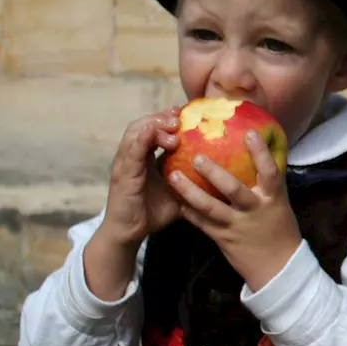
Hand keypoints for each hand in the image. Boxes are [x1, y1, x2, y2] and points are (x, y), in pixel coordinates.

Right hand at [85, 109, 183, 300]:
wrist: (130, 232)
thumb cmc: (153, 212)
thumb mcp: (179, 191)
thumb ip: (193, 180)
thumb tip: (224, 174)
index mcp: (144, 156)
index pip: (154, 129)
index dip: (168, 118)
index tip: (188, 114)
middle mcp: (133, 155)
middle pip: (145, 124)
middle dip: (162, 116)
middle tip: (181, 116)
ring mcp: (126, 162)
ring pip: (136, 131)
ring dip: (155, 124)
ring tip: (173, 124)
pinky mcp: (122, 173)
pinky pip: (131, 151)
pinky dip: (142, 139)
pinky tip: (153, 134)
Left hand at [166, 130, 302, 291]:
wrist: (278, 266)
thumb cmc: (280, 228)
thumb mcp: (279, 202)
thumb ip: (268, 181)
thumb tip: (260, 151)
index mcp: (272, 198)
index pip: (269, 171)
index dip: (260, 152)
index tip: (248, 133)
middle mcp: (254, 210)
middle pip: (233, 189)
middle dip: (214, 172)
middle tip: (196, 156)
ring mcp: (236, 225)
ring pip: (210, 207)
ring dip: (189, 191)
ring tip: (172, 176)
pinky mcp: (222, 239)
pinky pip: (202, 223)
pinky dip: (189, 212)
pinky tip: (177, 200)